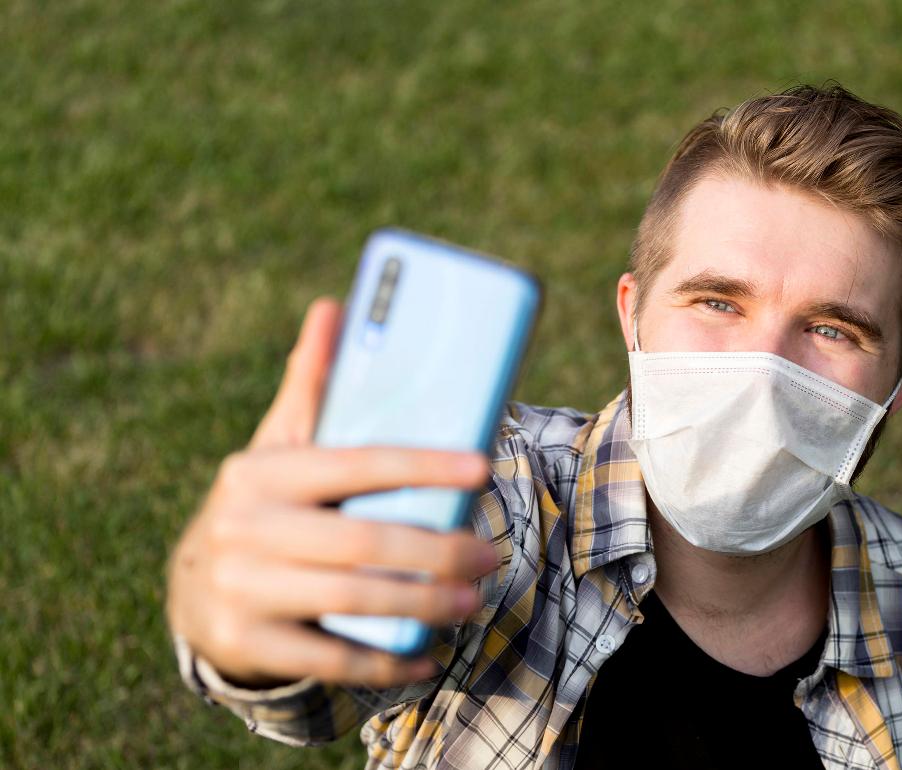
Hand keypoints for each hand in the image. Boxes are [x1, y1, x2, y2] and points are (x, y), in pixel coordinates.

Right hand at [166, 298, 499, 687]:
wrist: (190, 590)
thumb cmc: (264, 505)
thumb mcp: (277, 446)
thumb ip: (310, 385)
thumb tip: (333, 305)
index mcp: (261, 471)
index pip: (356, 463)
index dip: (424, 465)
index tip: (482, 467)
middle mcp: (245, 527)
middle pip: (364, 539)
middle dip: (439, 549)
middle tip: (491, 554)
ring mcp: (240, 589)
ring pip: (354, 600)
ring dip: (425, 602)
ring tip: (474, 599)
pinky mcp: (246, 643)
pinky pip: (331, 659)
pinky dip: (386, 662)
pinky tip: (428, 656)